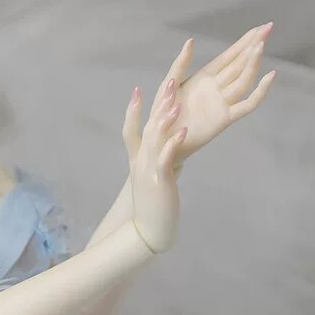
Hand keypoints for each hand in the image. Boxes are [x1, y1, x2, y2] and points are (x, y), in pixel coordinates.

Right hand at [122, 77, 186, 253]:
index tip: (137, 91)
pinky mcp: (158, 180)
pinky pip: (165, 157)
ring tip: (177, 100)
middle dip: (158, 104)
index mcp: (138, 162)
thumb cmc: (153, 210)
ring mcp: (148, 170)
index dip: (133, 111)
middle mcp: (140, 162)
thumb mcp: (152, 183)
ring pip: (155, 138)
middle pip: (147, 127)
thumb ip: (157, 168)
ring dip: (166, 118)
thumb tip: (168, 159)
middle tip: (170, 82)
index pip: (130, 131)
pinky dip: (173, 143)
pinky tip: (183, 131)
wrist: (148, 233)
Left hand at [161, 25, 276, 163]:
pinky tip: (269, 76)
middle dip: (254, 45)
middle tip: (269, 28)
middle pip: (241, 63)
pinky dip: (260, 91)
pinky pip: (247, 104)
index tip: (260, 27)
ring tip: (261, 46)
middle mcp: (218, 87)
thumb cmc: (164, 113)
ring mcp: (223, 102)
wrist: (163, 140)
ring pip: (244, 79)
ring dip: (253, 63)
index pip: (230, 55)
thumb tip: (191, 41)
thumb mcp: (169, 84)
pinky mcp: (225, 118)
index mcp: (206, 77)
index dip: (245, 41)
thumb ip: (181, 63)